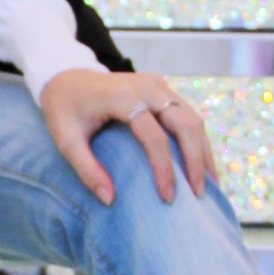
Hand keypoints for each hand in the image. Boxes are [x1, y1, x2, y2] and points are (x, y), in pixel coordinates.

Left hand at [40, 69, 217, 208]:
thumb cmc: (64, 109)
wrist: (66, 74)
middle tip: (199, 194)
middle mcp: (147, 86)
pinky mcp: (163, 88)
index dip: (164, 168)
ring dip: (203, 151)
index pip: (154, 136)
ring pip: (193, 118)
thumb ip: (86, 169)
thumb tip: (110, 200)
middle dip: (196, 161)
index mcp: (122, 96)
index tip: (167, 197)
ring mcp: (158, 84)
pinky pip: (188, 114)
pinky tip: (202, 165)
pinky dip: (198, 141)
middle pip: (185, 123)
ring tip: (209, 185)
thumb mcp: (65, 139)